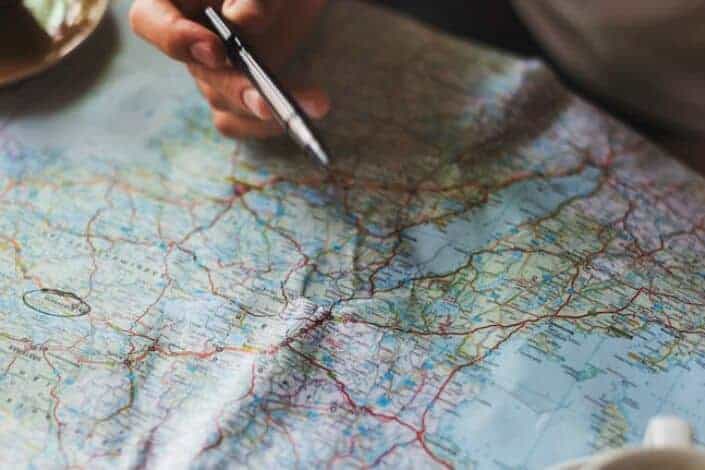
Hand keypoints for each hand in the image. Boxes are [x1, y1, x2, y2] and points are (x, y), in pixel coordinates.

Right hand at [129, 0, 329, 138]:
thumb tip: (244, 21)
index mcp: (175, 0)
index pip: (149, 21)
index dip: (175, 39)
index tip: (215, 50)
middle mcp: (188, 39)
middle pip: (200, 73)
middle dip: (237, 88)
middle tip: (266, 100)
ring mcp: (211, 71)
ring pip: (224, 103)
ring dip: (266, 110)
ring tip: (314, 102)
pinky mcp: (235, 94)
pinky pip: (241, 120)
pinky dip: (271, 123)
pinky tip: (306, 112)